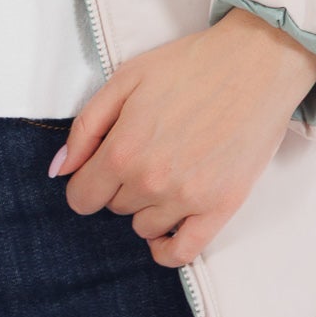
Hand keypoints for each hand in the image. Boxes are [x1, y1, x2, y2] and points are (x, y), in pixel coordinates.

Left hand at [50, 8, 315, 266]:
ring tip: (168, 172)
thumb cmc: (190, 66)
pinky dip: (167, 249)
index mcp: (122, 150)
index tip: (101, 167)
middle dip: (120, 185)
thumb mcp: (125, 80)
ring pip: (144, 228)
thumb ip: (86, 127)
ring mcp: (187, 198)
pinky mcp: (221, 208)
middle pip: (114, 208)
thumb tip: (59, 170)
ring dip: (147, 207)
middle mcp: (151, 181)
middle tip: (147, 152)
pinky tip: (167, 230)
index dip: (87, 181)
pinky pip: (183, 253)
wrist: (256, 63)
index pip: (81, 197)